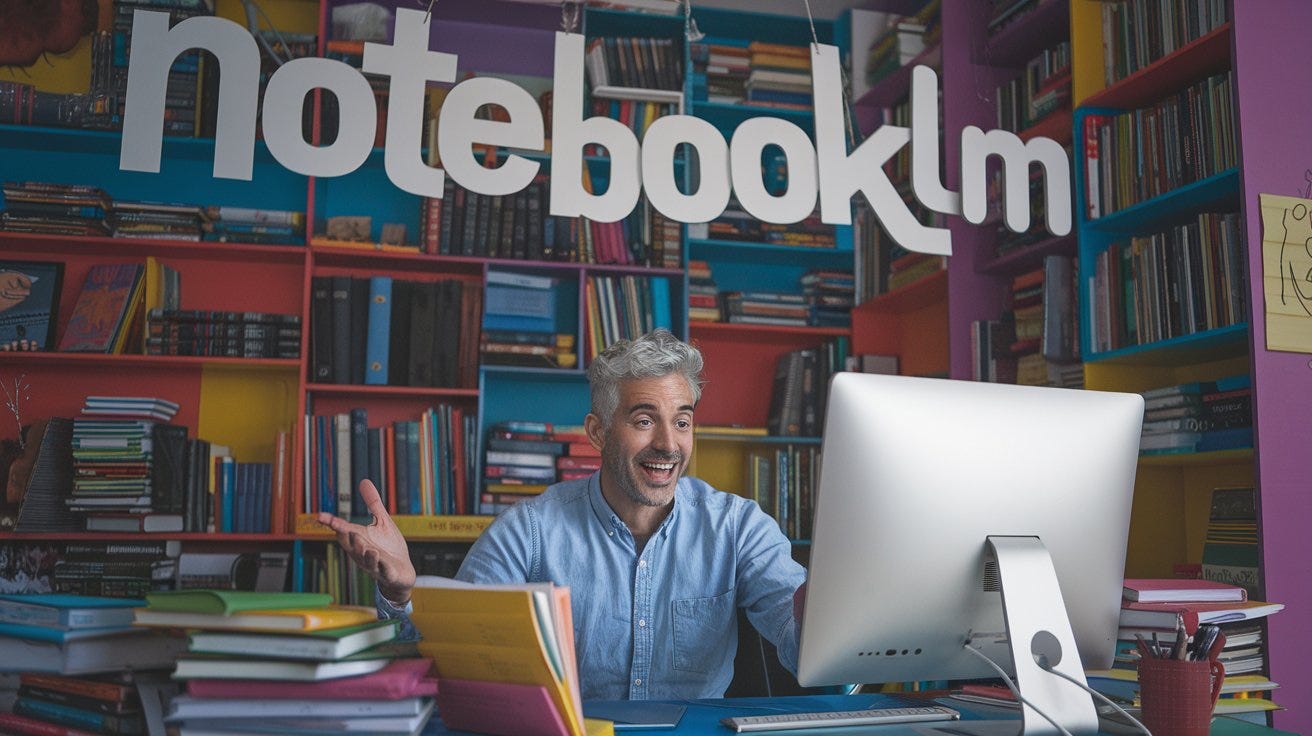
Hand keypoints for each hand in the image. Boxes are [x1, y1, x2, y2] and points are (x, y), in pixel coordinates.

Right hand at [316, 479, 415, 604]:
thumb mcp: (382, 521)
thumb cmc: (389, 547)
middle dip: (348, 539)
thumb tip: (364, 481)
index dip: (332, 523)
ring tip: (367, 547)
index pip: (343, 531)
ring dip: (365, 554)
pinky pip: (384, 571)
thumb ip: (373, 503)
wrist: (401, 573)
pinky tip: (382, 560)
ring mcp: (375, 564)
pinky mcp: (388, 573)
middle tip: (346, 530)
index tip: (320, 516)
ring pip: (366, 560)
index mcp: (359, 540)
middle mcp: (363, 553)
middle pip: (351, 546)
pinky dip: (383, 567)